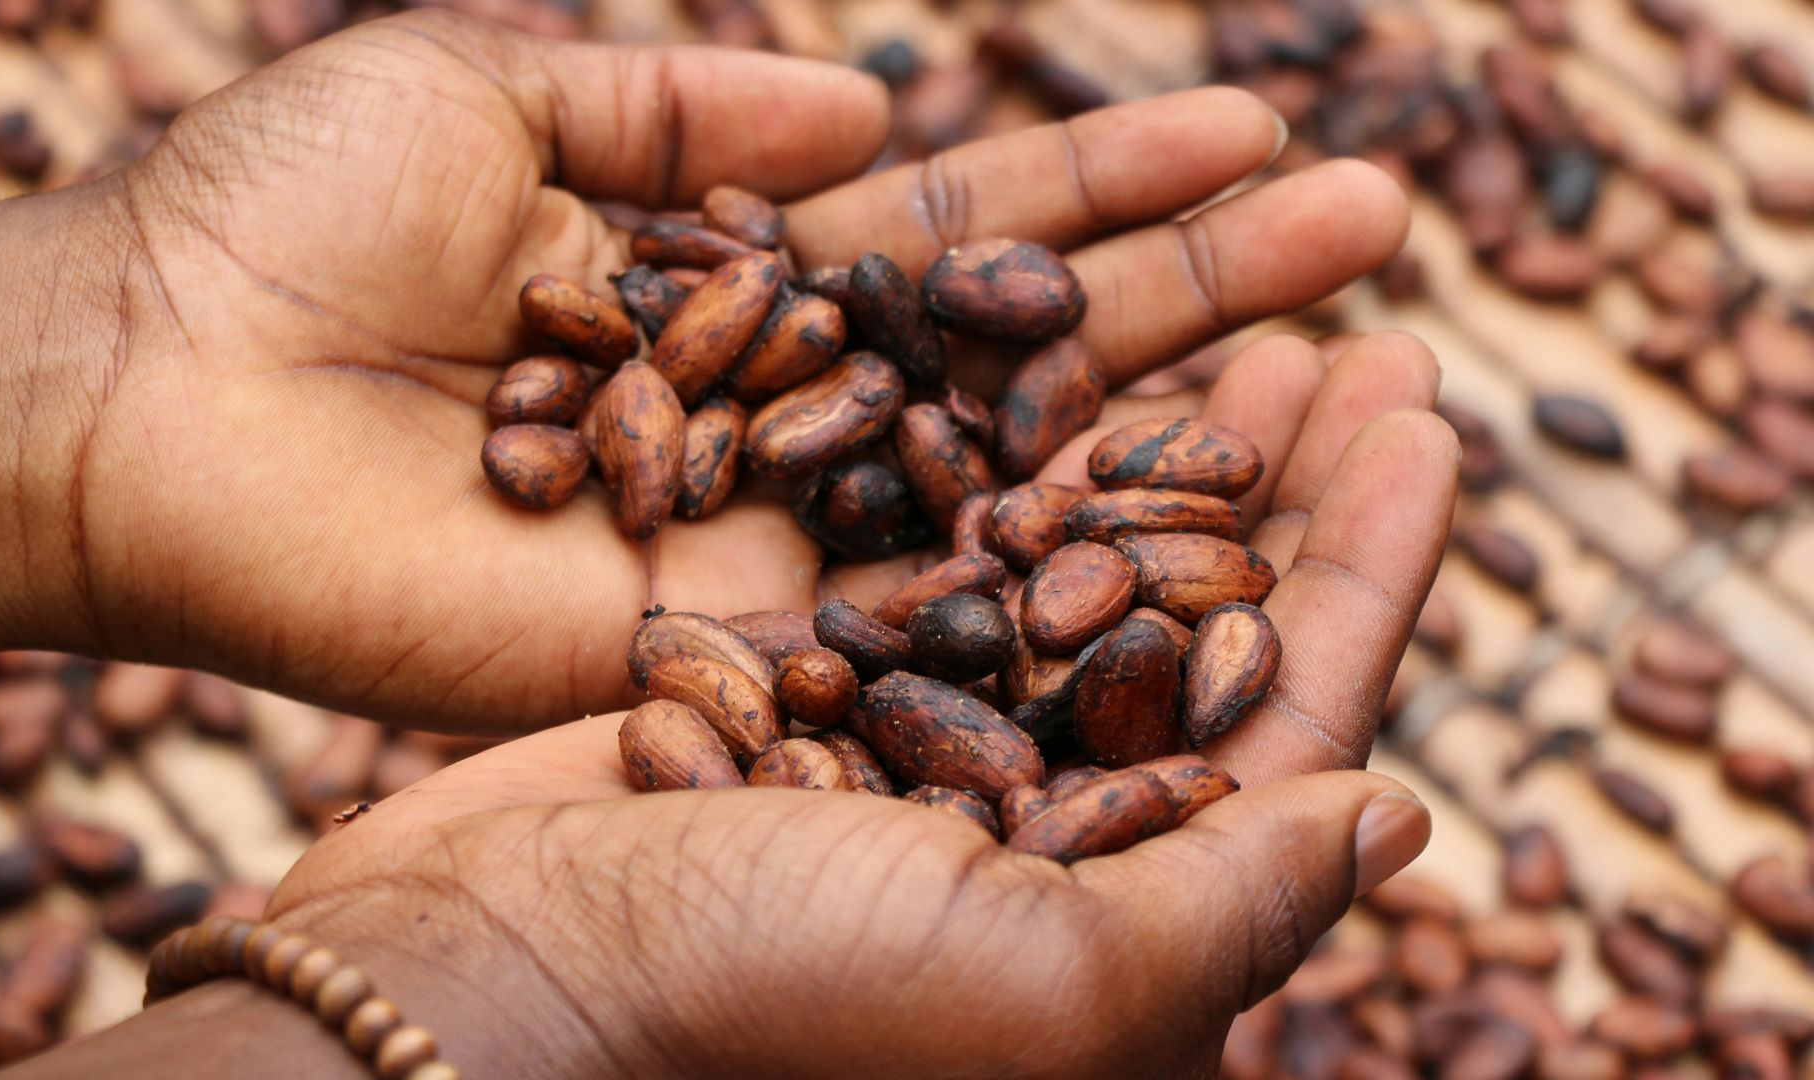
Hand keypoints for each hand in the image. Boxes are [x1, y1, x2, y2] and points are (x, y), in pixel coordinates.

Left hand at [0, 10, 1416, 733]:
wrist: (140, 392)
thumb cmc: (283, 216)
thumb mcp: (491, 86)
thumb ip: (686, 97)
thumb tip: (871, 105)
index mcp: (734, 277)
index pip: (964, 233)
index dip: (1108, 181)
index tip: (1258, 122)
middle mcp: (780, 416)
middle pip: (1025, 358)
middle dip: (1200, 286)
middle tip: (1373, 218)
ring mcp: (765, 536)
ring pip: (1005, 486)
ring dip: (1176, 423)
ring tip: (1352, 345)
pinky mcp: (718, 645)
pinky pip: (908, 610)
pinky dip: (1048, 577)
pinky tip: (1202, 531)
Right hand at [258, 351, 1453, 1069]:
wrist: (487, 984)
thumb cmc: (769, 1012)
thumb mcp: (1050, 986)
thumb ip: (1233, 906)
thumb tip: (1400, 814)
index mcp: (1120, 939)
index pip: (1295, 729)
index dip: (1370, 568)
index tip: (1423, 419)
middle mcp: (1032, 853)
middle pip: (1196, 633)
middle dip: (1273, 488)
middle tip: (1345, 346)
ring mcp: (913, 769)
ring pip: (1074, 582)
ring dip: (1152, 459)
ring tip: (1220, 339)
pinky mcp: (804, 706)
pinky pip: (939, 568)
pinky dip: (1002, 473)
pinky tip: (1044, 386)